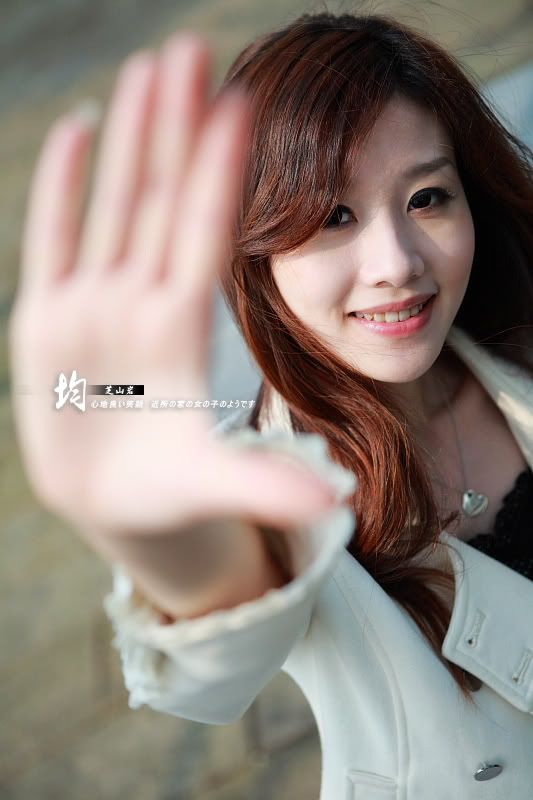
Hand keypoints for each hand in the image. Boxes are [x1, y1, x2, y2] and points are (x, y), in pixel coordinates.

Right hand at [8, 33, 338, 549]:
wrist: (115, 506)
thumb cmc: (173, 492)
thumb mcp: (218, 487)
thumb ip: (268, 487)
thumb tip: (341, 504)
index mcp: (185, 331)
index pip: (205, 234)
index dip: (221, 173)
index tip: (243, 104)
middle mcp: (141, 303)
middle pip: (162, 200)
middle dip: (177, 127)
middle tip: (192, 48)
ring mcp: (92, 306)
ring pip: (113, 204)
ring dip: (129, 137)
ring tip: (148, 68)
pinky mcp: (46, 320)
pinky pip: (52, 241)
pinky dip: (63, 189)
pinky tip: (80, 131)